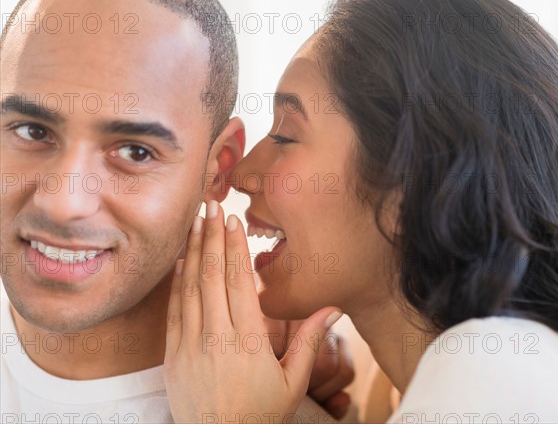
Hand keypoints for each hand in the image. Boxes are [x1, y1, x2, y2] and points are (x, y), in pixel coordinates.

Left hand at [164, 202, 342, 423]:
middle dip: (212, 237)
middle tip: (211, 206)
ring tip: (196, 223)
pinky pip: (174, 311)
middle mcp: (216, 339)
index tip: (233, 221)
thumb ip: (310, 341)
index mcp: (248, 343)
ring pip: (190, 288)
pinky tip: (181, 260)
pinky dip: (176, 282)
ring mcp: (190, 347)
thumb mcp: (293, 382)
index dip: (236, 249)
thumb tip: (332, 307)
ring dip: (193, 252)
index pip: (240, 283)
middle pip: (212, 277)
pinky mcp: (173, 357)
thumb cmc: (260, 416)